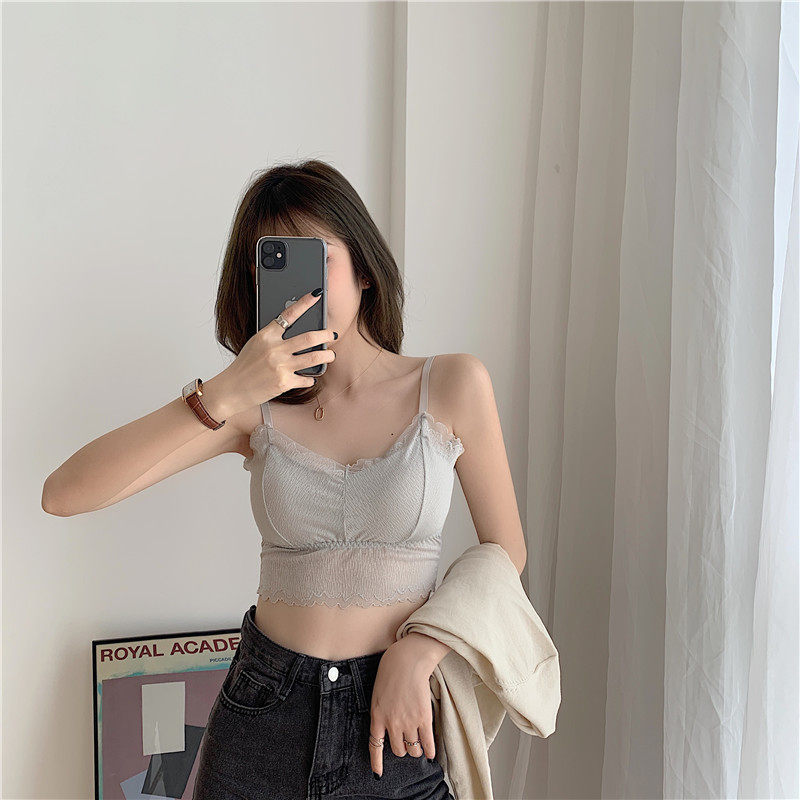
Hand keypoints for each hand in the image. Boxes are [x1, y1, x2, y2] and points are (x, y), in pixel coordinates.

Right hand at [209, 289, 336, 417]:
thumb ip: (273, 337)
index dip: (304, 303)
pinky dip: (311, 378)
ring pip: (314, 357)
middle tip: (332, 334)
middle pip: (309, 337)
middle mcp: (275, 349)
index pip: (288, 314)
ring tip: (330, 355)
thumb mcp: (256, 344)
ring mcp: (280, 366)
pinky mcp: (284, 382)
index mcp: (266, 336)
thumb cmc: (245, 366)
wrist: (232, 389)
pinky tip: (310, 377)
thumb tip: (295, 331)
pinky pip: (307, 379)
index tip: (316, 294)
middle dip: (325, 334)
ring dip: (327, 356)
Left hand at [369, 635, 440, 778]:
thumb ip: (381, 712)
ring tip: (419, 745)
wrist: (407, 660)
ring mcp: (408, 721)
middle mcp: (391, 722)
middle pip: (398, 750)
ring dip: (416, 749)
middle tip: (407, 744)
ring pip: (413, 749)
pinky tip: (431, 753)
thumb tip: (386, 726)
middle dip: (403, 749)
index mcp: (377, 715)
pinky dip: (430, 750)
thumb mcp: (377, 693)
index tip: (378, 773)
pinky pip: (427, 743)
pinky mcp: (423, 718)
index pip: (375, 746)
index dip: (377, 762)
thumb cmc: (391, 670)